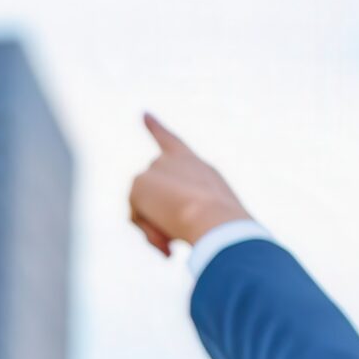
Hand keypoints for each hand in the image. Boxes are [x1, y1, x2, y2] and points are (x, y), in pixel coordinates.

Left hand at [129, 112, 251, 256]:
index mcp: (195, 165)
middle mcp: (172, 161)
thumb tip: (163, 225)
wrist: (216, 220)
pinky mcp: (138, 183)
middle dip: (157, 219)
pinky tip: (167, 240)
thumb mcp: (210, 218)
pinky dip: (149, 232)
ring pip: (143, 208)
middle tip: (173, 245)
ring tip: (175, 241)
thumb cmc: (222, 224)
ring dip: (156, 229)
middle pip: (152, 194)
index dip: (156, 128)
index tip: (143, 114)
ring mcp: (153, 169)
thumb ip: (186, 212)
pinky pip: (136, 217)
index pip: (171, 142)